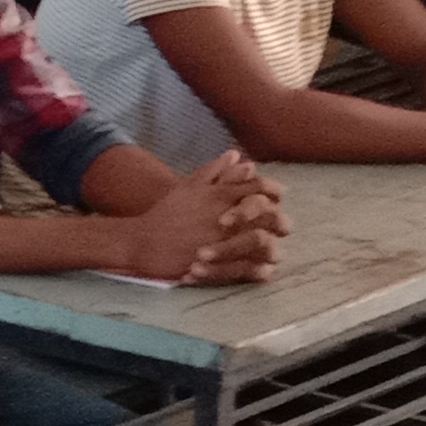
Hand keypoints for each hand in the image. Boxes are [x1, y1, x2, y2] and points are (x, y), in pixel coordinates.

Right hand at [119, 151, 286, 284]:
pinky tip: (263, 271)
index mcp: (218, 196)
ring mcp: (222, 241)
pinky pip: (248, 268)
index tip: (277, 197)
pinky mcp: (217, 264)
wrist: (142, 243)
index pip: (258, 187)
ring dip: (272, 247)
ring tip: (272, 251)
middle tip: (282, 226)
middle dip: (279, 220)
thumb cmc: (165, 214)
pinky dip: (259, 270)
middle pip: (268, 214)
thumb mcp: (188, 186)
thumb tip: (236, 155)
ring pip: (263, 243)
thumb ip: (213, 171)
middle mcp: (224, 216)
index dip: (272, 190)